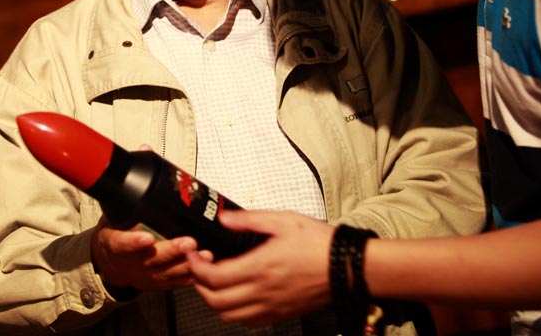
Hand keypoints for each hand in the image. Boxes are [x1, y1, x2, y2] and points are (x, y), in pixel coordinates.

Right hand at [91, 217, 213, 291]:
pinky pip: (173, 282)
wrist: (109, 263)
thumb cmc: (115, 234)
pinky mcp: (155, 283)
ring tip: (205, 254)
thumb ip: (126, 206)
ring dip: (186, 264)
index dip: (134, 242)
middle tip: (189, 242)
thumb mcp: (112, 218)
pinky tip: (203, 269)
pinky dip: (189, 277)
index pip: (121, 244)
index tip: (148, 237)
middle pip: (151, 260)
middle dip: (172, 251)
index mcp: (113, 245)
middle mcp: (128, 264)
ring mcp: (143, 276)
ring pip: (165, 273)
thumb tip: (143, 181)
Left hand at [187, 209, 333, 326]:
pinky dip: (234, 312)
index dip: (196, 267)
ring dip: (215, 301)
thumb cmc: (320, 244)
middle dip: (199, 285)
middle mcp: (263, 292)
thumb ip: (250, 219)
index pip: (214, 277)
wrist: (347, 267)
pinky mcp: (280, 314)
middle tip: (199, 268)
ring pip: (229, 316)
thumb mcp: (284, 220)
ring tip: (215, 282)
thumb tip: (224, 218)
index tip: (193, 255)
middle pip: (215, 301)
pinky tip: (238, 295)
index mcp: (260, 267)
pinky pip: (248, 322)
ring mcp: (271, 307)